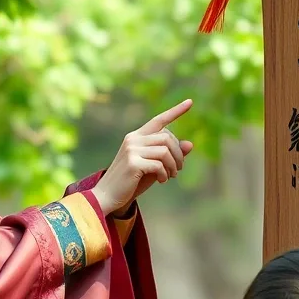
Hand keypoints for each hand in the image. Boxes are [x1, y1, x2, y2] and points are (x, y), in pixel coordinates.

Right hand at [92, 100, 193, 215]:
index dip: (175, 111)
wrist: (108, 196)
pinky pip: (159, 164)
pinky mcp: (132, 163)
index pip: (158, 120)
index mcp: (136, 136)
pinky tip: (161, 181)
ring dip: (174, 165)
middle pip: (167, 138)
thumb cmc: (132, 181)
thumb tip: (190, 145)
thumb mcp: (154, 166)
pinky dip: (165, 174)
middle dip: (178, 154)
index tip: (190, 102)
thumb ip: (170, 155)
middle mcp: (133, 139)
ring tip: (171, 176)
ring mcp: (131, 150)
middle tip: (179, 169)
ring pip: (165, 151)